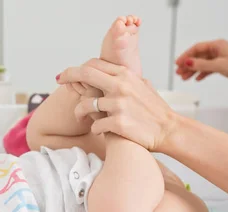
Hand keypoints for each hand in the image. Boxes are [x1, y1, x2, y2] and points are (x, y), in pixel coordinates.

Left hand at [57, 58, 177, 151]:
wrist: (168, 130)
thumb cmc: (155, 109)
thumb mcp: (142, 85)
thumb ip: (125, 78)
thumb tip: (111, 71)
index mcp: (125, 75)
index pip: (94, 64)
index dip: (77, 68)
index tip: (67, 75)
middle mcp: (120, 86)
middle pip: (85, 74)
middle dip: (68, 76)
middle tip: (59, 81)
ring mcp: (118, 105)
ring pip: (85, 105)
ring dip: (79, 112)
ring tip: (80, 117)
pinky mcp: (118, 123)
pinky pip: (95, 125)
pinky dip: (95, 129)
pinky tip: (100, 131)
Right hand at [175, 39, 227, 86]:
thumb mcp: (219, 66)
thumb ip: (202, 65)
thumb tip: (187, 62)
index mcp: (217, 45)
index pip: (197, 48)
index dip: (186, 56)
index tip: (178, 63)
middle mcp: (218, 50)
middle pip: (198, 56)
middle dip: (188, 64)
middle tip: (179, 72)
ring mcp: (220, 58)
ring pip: (202, 63)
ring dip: (193, 70)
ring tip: (185, 78)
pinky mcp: (223, 66)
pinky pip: (208, 69)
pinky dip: (202, 73)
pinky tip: (197, 79)